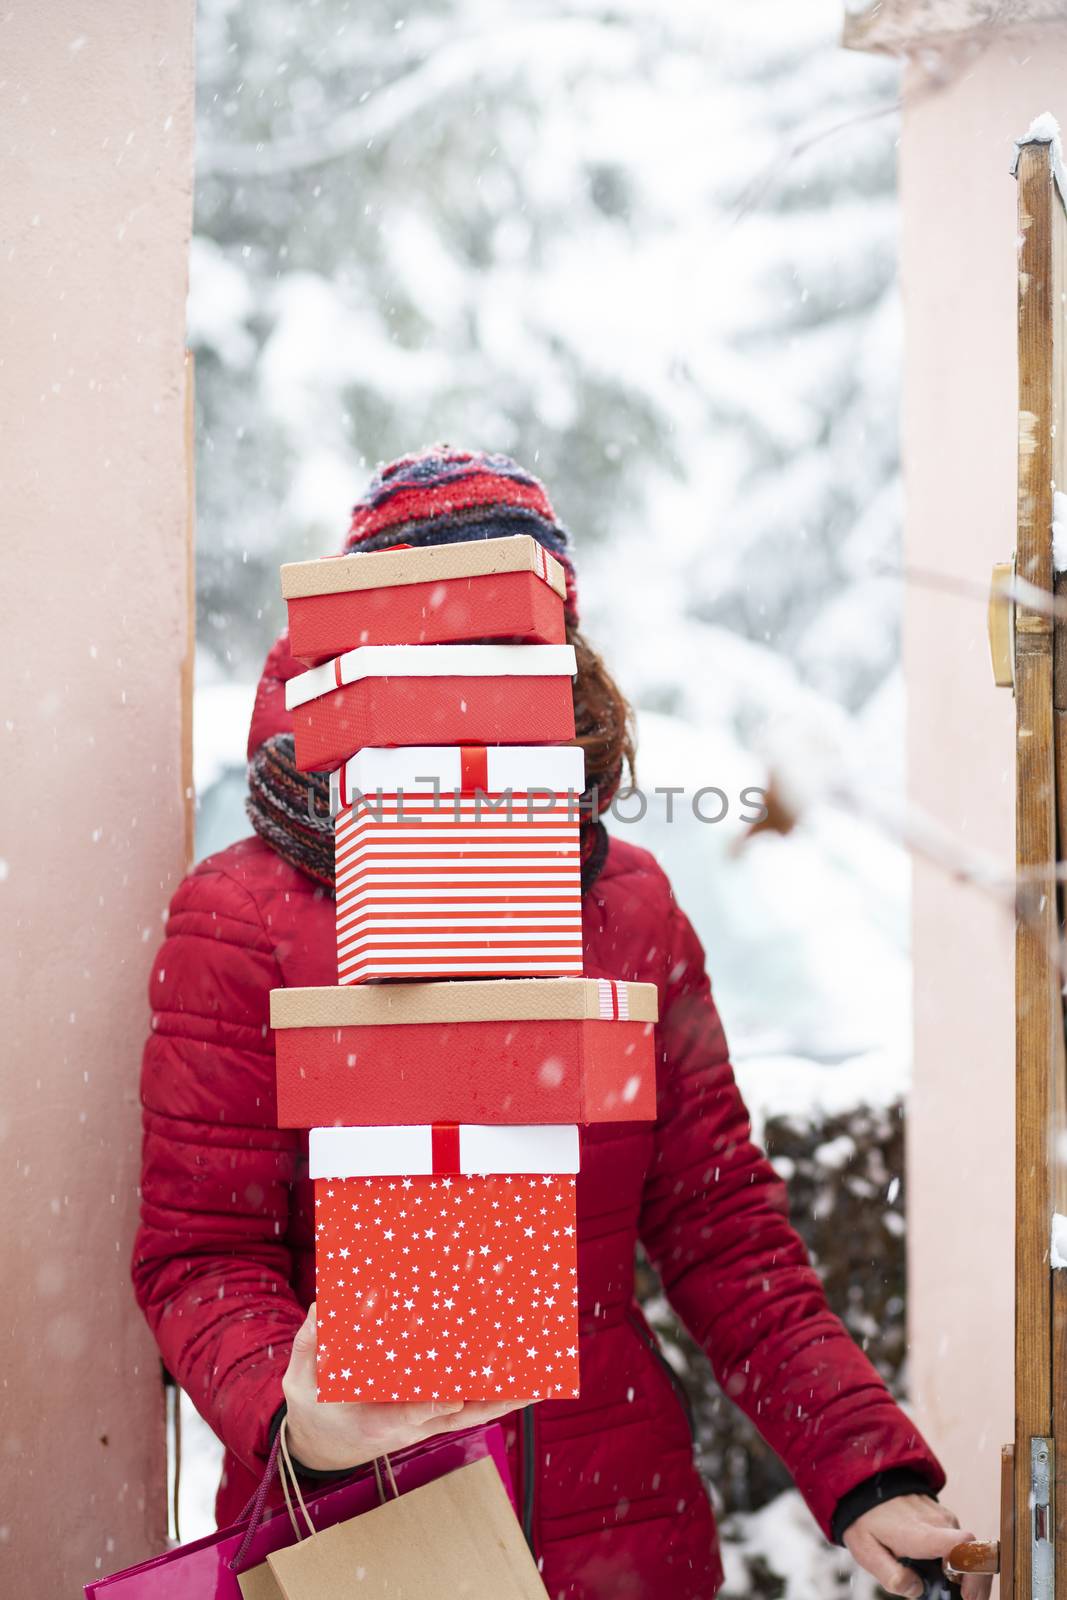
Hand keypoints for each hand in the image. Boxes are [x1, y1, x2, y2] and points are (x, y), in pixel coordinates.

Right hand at [281, 1303, 529, 1471]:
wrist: (325, 1443)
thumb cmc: (316, 1404)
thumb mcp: (302, 1379)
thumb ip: (312, 1343)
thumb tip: (323, 1305)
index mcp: (372, 1420)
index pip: (405, 1416)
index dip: (428, 1408)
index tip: (450, 1398)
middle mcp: (407, 1425)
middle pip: (453, 1414)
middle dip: (485, 1395)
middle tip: (517, 1373)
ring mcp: (424, 1423)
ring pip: (470, 1413)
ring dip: (503, 1398)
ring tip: (537, 1377)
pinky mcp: (434, 1417)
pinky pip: (470, 1409)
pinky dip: (497, 1397)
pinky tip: (524, 1382)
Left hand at [844, 1495, 990, 1599]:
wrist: (865, 1485)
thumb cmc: (866, 1520)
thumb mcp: (867, 1552)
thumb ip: (891, 1575)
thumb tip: (917, 1590)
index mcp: (921, 1533)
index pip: (963, 1546)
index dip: (974, 1572)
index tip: (967, 1595)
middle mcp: (938, 1522)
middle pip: (974, 1553)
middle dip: (976, 1581)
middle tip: (966, 1598)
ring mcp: (943, 1516)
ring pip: (967, 1548)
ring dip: (965, 1571)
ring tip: (951, 1587)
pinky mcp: (943, 1515)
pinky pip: (959, 1540)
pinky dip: (958, 1559)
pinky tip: (943, 1570)